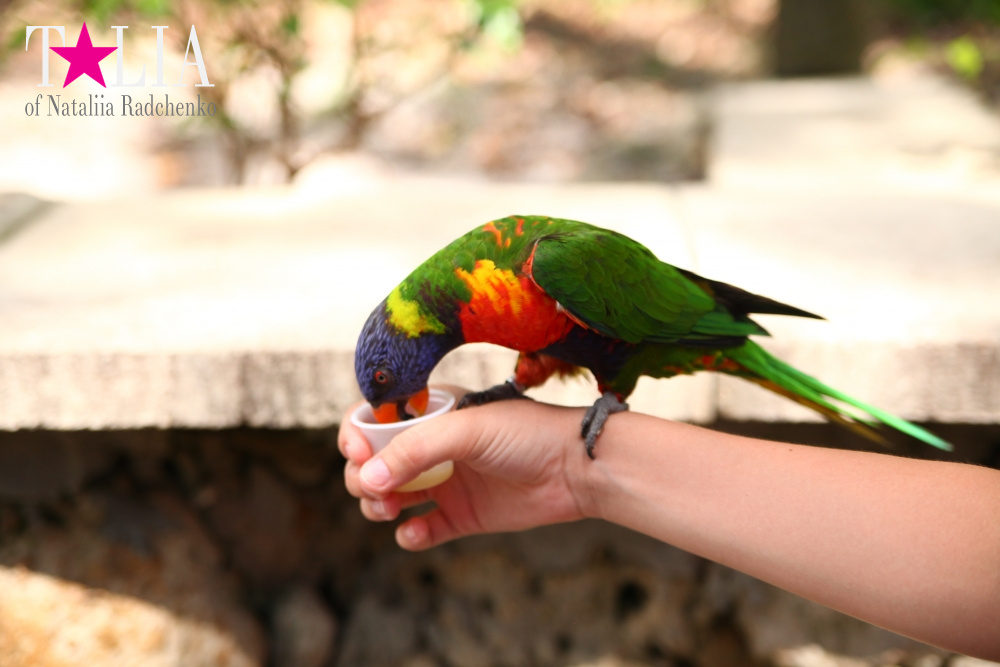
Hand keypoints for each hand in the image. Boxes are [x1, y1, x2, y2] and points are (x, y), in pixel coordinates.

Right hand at [339, 387, 592, 550]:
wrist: (577, 469)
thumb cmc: (527, 434)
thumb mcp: (467, 429)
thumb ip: (415, 450)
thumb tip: (367, 479)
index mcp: (432, 412)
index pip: (375, 419)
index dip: (356, 435)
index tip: (357, 452)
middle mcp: (434, 446)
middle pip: (374, 463)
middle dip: (361, 478)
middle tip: (374, 491)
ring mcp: (447, 482)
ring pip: (391, 496)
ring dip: (377, 506)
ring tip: (390, 510)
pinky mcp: (463, 515)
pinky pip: (422, 529)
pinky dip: (410, 534)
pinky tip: (415, 532)